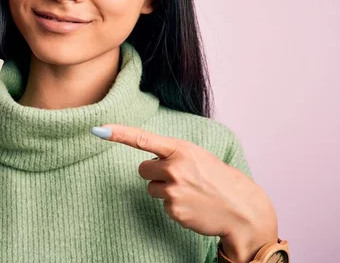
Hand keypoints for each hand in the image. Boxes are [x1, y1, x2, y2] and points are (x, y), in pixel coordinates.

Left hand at [93, 124, 277, 261]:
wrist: (242, 209)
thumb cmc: (220, 180)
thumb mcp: (199, 156)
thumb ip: (174, 155)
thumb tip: (150, 161)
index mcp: (181, 149)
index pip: (143, 139)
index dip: (118, 133)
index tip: (98, 129)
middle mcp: (175, 167)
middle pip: (143, 168)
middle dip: (155, 173)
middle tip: (179, 178)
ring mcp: (173, 189)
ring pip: (151, 188)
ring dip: (164, 190)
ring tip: (189, 192)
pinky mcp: (173, 209)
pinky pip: (162, 205)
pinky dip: (174, 206)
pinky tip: (192, 205)